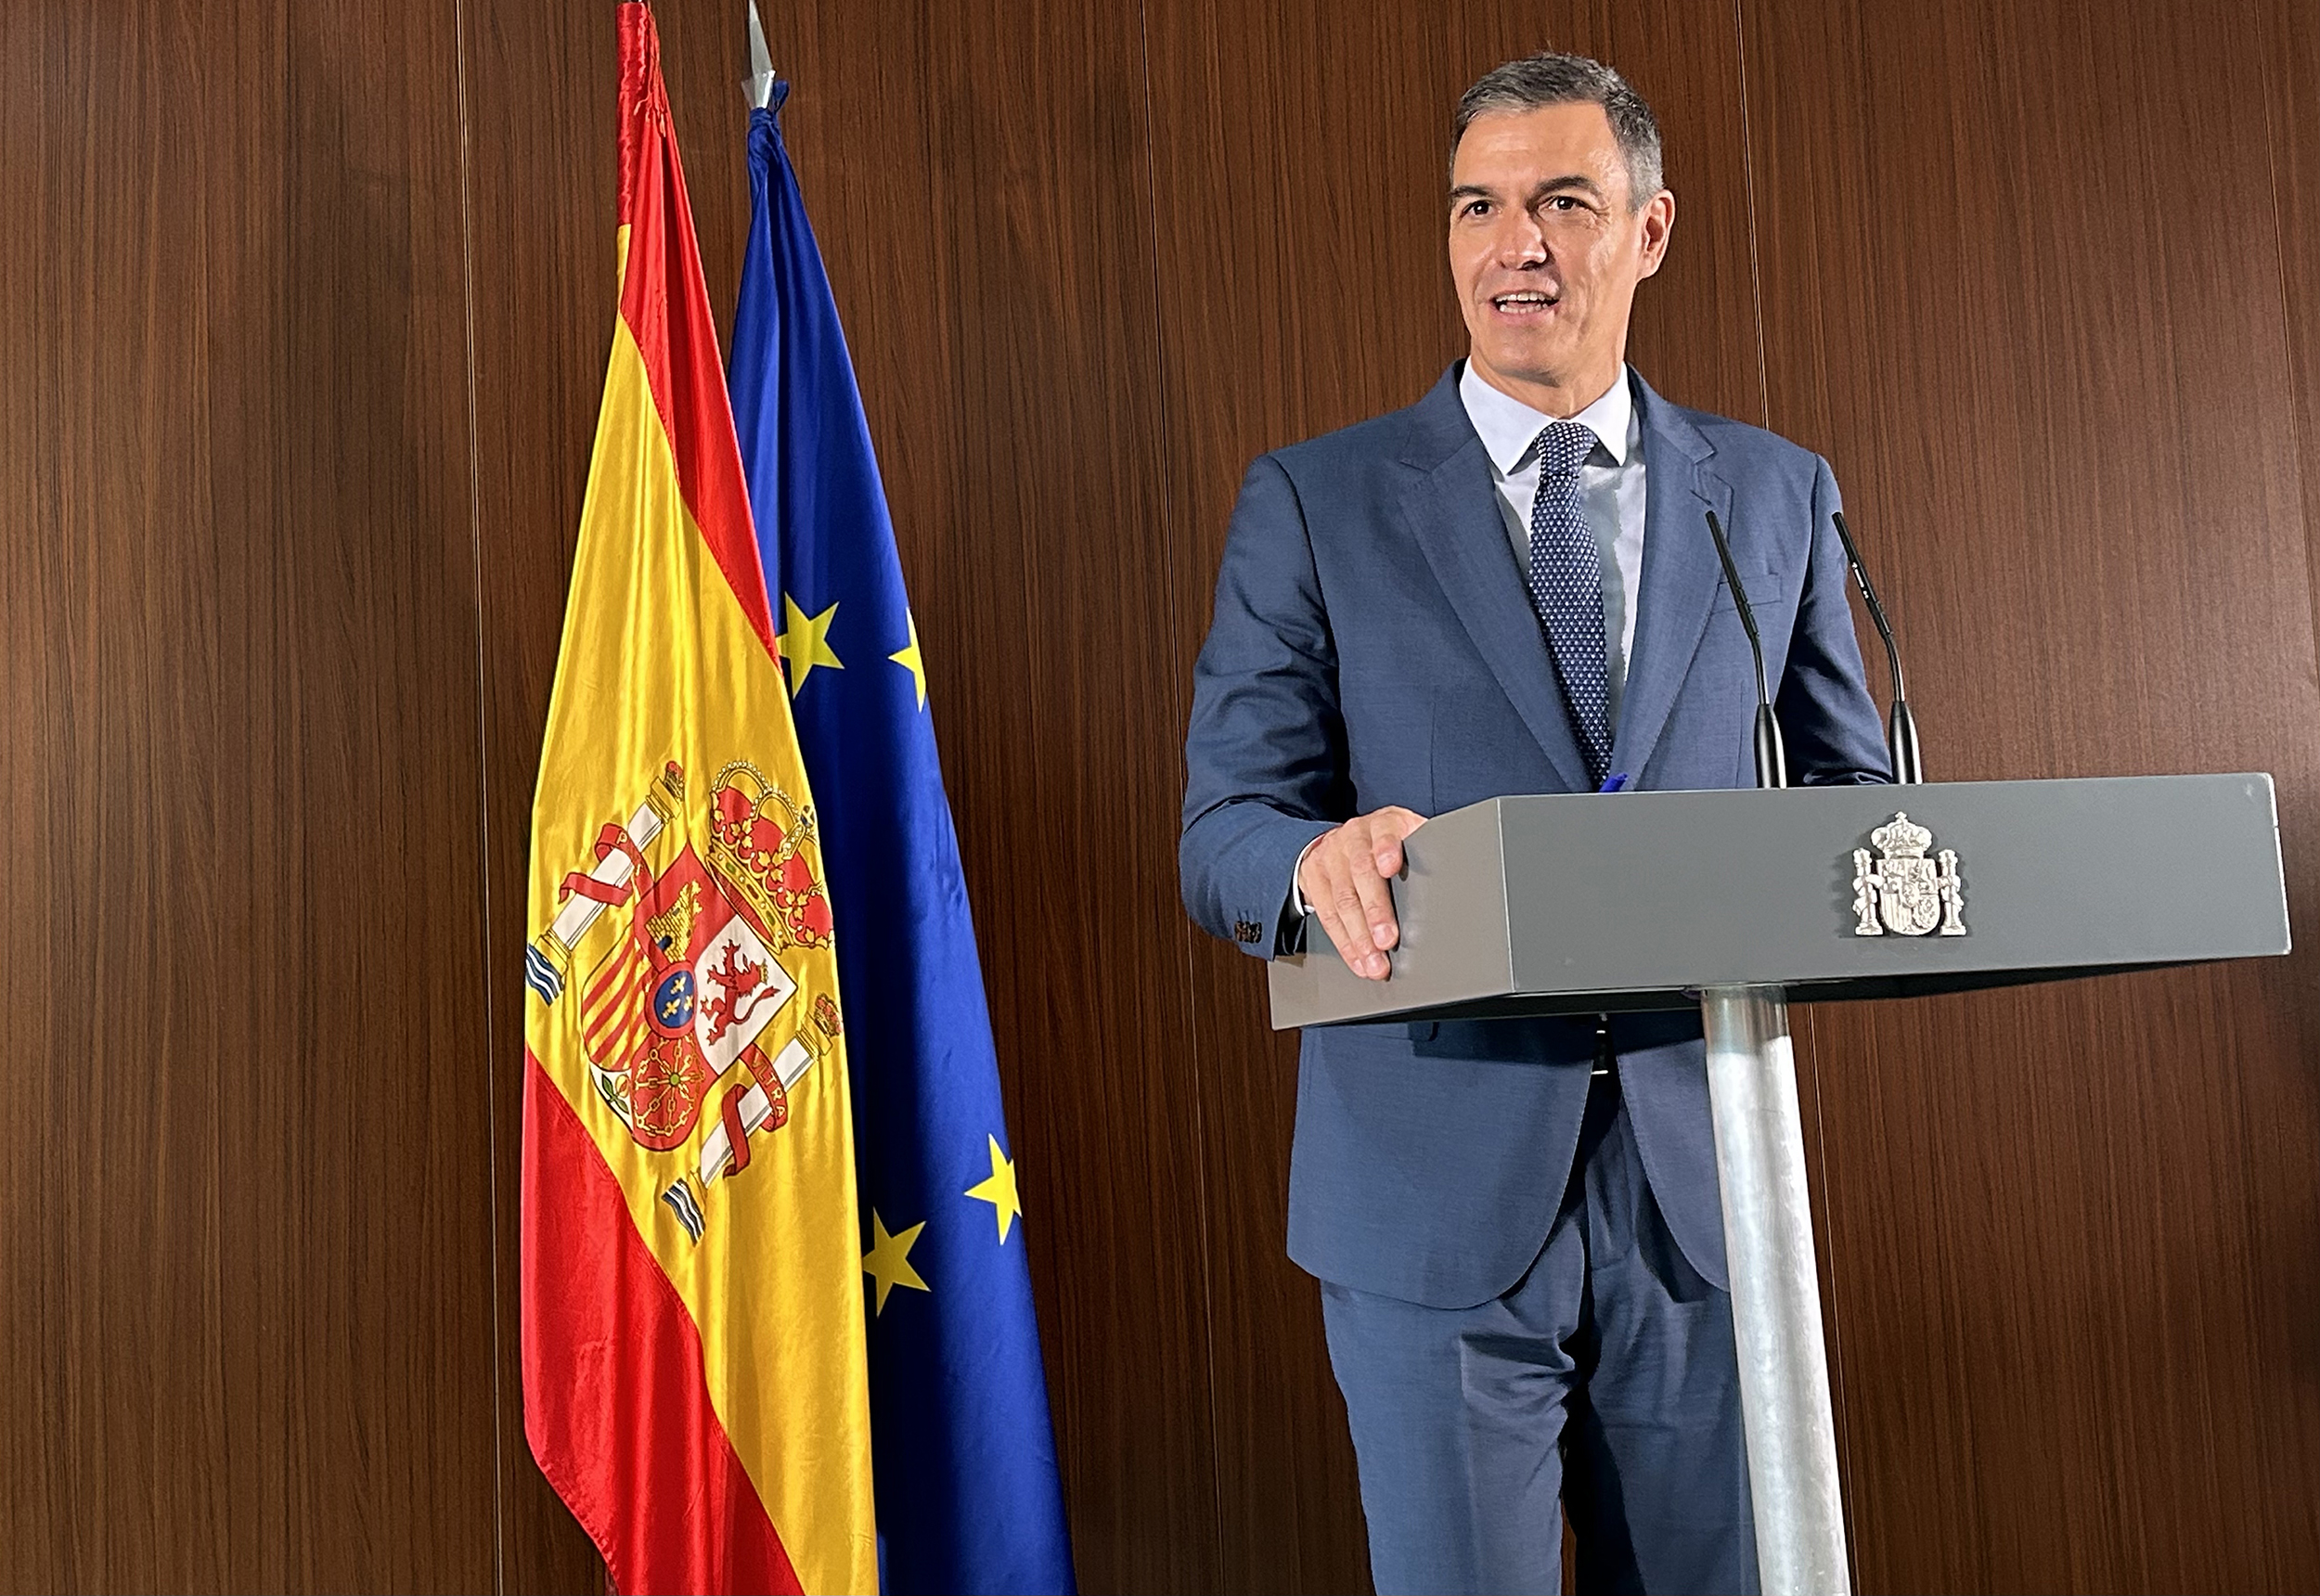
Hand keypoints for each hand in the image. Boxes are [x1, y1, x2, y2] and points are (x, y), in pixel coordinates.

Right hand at [1298, 807, 1426, 980]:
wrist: (1341, 840)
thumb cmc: (1385, 844)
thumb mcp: (1407, 835)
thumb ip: (1424, 849)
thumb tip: (1456, 871)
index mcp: (1382, 824)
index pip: (1384, 832)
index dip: (1386, 848)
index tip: (1391, 867)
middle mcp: (1352, 838)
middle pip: (1361, 873)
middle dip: (1375, 910)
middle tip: (1387, 939)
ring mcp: (1330, 858)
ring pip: (1342, 900)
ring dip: (1359, 937)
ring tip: (1375, 962)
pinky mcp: (1314, 880)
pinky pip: (1327, 916)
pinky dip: (1345, 943)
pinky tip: (1358, 959)